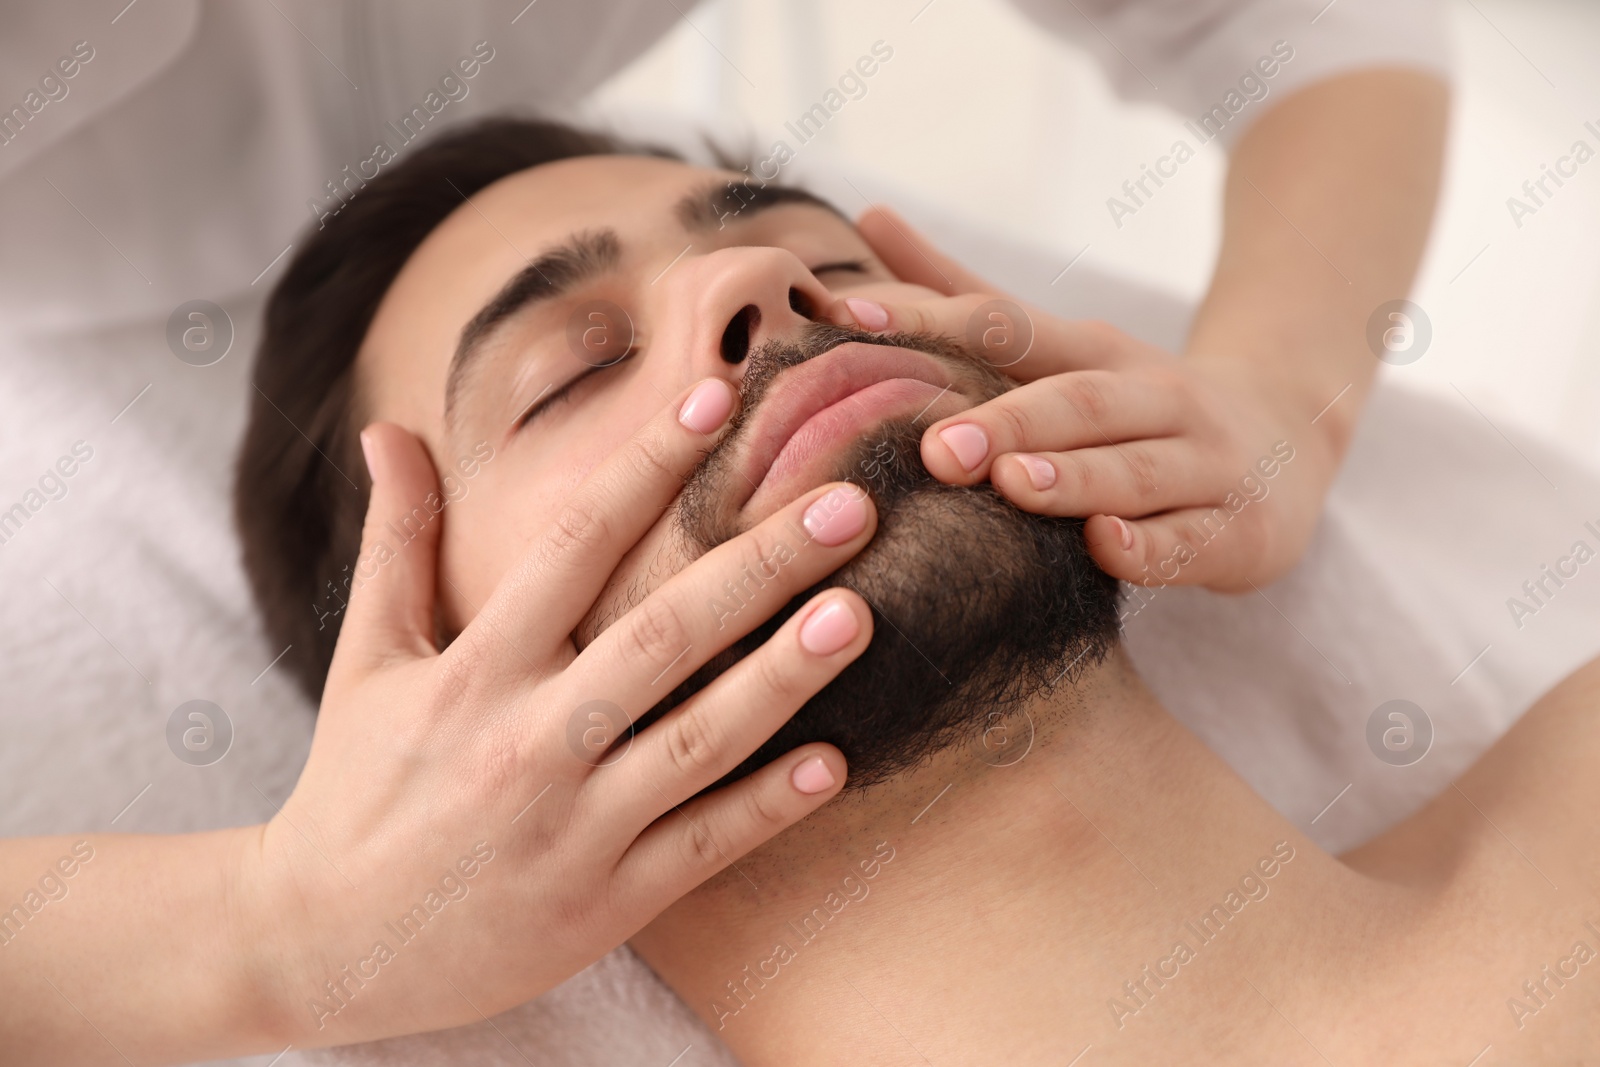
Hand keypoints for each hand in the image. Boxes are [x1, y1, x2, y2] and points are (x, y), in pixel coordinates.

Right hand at [243, 379, 876, 1046]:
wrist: (323, 946)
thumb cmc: (355, 787)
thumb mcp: (367, 659)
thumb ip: (397, 542)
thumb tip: (389, 429)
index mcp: (477, 669)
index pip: (577, 545)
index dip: (649, 465)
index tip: (719, 396)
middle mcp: (528, 738)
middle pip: (661, 636)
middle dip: (759, 568)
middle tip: (850, 505)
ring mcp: (572, 825)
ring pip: (695, 741)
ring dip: (781, 677)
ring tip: (858, 616)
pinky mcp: (605, 901)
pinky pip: (700, 847)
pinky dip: (767, 807)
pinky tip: (836, 762)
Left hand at [832, 206, 1340, 592]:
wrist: (1290, 438)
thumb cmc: (1136, 402)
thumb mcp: (1060, 346)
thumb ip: (964, 294)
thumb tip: (869, 214)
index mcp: (1095, 352)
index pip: (1008, 328)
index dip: (931, 322)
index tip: (850, 318)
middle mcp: (1153, 397)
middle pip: (1079, 401)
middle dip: (1009, 421)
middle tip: (937, 446)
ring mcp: (1203, 462)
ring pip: (1137, 469)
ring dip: (1075, 477)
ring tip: (1012, 484)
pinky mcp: (1239, 530)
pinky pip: (1191, 541)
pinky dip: (1150, 546)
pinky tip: (1104, 547)